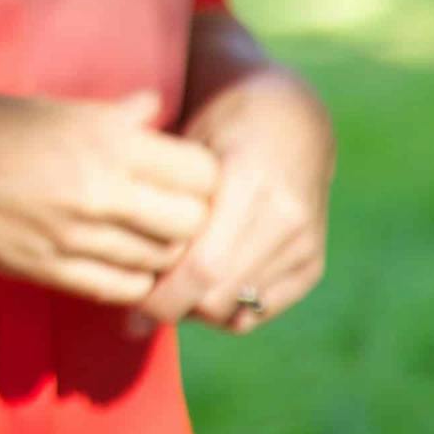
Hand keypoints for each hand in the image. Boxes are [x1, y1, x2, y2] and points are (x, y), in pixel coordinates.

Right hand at [0, 92, 222, 308]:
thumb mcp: (43, 106)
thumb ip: (108, 115)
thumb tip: (153, 108)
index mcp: (102, 139)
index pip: (199, 171)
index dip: (204, 175)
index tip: (189, 172)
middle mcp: (98, 190)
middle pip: (191, 222)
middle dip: (195, 217)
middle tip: (178, 208)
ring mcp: (74, 237)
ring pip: (161, 261)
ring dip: (166, 252)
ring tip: (153, 237)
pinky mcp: (49, 272)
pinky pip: (120, 288)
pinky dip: (135, 280)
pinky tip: (125, 264)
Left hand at [132, 68, 332, 334]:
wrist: (291, 121)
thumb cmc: (220, 125)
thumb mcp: (185, 145)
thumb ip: (161, 198)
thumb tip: (121, 256)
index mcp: (250, 183)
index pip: (203, 266)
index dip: (161, 294)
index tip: (128, 302)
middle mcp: (286, 219)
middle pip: (217, 296)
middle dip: (172, 307)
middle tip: (140, 300)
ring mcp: (304, 244)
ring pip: (237, 311)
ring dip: (196, 311)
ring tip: (169, 288)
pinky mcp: (312, 264)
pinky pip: (260, 311)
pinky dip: (226, 312)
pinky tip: (201, 290)